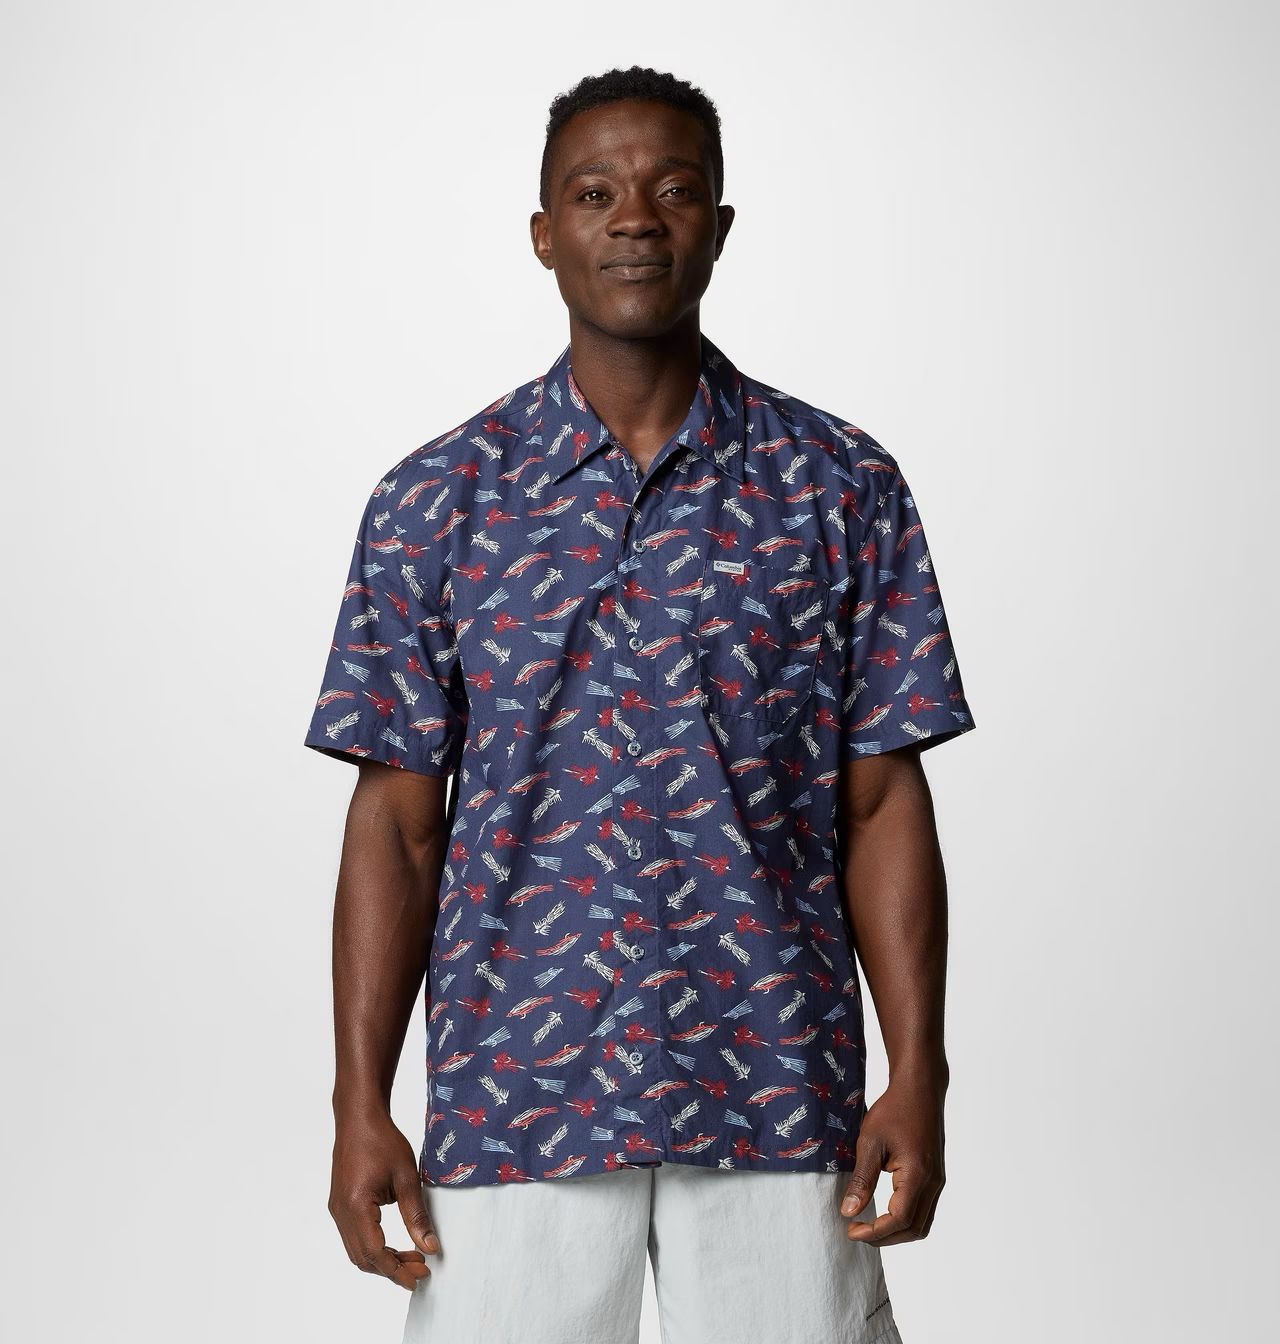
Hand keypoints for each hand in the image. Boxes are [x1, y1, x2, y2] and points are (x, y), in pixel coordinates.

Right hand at [328, 1106, 440, 1289]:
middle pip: (363, 1257)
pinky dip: (373, 1247)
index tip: (420, 1276)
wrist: (359, 1117)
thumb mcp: (407, 1177)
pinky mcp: (339, 1204)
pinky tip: (394, 1244)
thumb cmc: (383, 1141)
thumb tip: (430, 1248)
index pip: (375, 1252)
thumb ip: (416, 1216)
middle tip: (421, 1270)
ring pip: (356, 1250)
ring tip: (412, 1258)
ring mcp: (337, 1209)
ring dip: (383, 1260)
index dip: (397, 1270)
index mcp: (356, 1206)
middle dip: (392, 1269)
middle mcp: (341, 1212)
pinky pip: (354, 1237)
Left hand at [840, 1071, 945, 1245]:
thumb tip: (849, 1212)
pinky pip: (924, 1209)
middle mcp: (933, 1183)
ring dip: (896, 1232)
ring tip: (869, 1225)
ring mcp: (937, 1181)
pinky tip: (885, 1211)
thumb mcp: (870, 1142)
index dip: (875, 1232)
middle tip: (857, 1231)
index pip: (899, 1220)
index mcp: (918, 1175)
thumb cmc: (894, 1110)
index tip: (851, 1231)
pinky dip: (905, 1219)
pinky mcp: (935, 1176)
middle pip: (914, 1229)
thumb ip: (862, 1179)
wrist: (920, 1088)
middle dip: (885, 1237)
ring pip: (922, 1223)